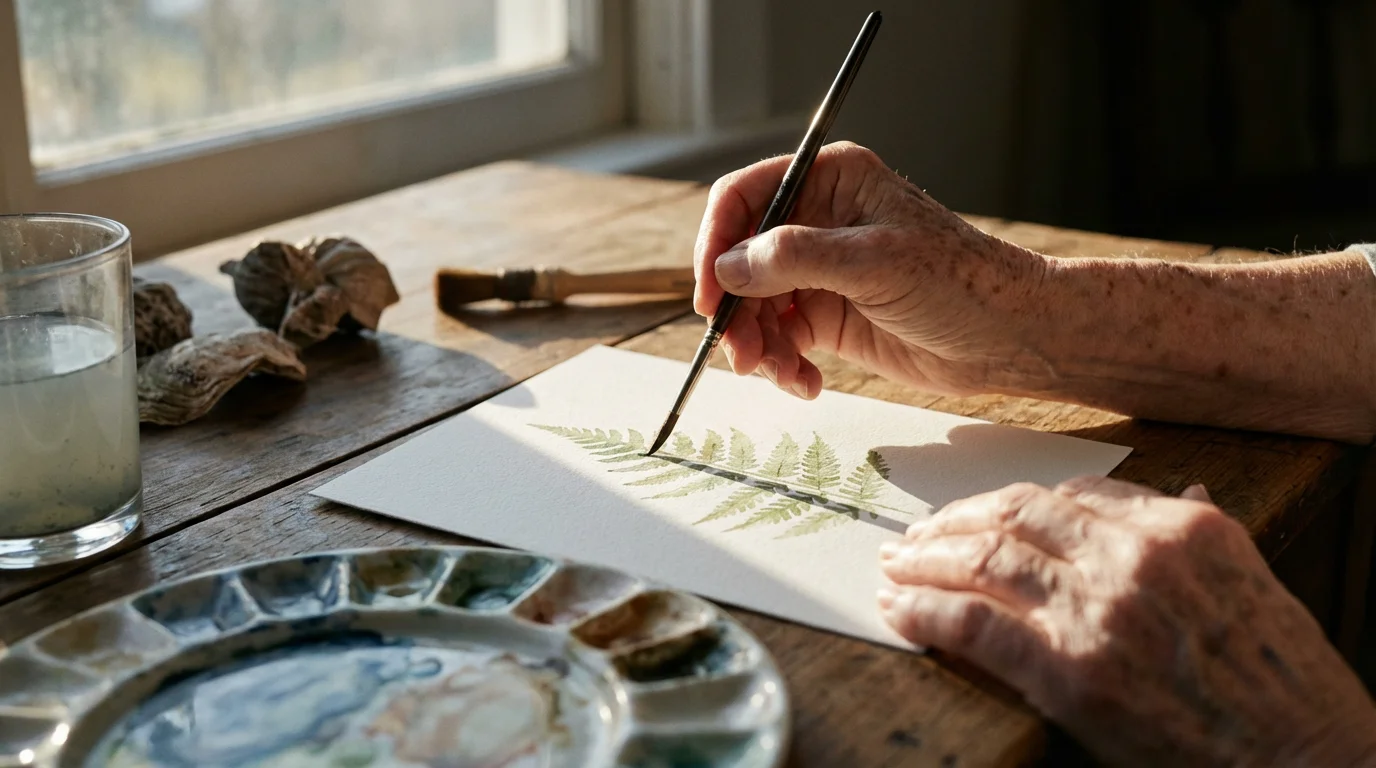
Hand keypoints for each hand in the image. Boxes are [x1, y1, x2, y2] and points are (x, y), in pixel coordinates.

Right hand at [693, 141, 1046, 398]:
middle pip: (741, 258)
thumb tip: (728, 267)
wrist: (1008, 339)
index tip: (710, 291)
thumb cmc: (960, 282)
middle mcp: (819, 221)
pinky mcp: (828, 316)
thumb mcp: (873, 262)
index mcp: (833, 181)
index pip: (746, 197)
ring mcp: (820, 271)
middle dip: (736, 309)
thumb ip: (795, 258)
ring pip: (755, 305)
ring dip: (757, 345)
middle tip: (740, 353)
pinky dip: (782, 364)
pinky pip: (780, 338)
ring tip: (780, 374)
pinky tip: (804, 383)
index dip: (716, 242)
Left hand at [878, 478, 1375, 765]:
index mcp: (1183, 529)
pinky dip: (925, 612)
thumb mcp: (1258, 585)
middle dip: (953, 522)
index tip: (977, 515)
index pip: (1070, 495)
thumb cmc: (1287, 687)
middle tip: (915, 535)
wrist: (1306, 764)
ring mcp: (1100, 611)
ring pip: (984, 560)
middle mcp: (1135, 556)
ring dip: (925, 560)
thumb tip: (1182, 490)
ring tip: (895, 566)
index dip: (1007, 504)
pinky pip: (974, 624)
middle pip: (1014, 515)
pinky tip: (899, 610)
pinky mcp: (1069, 671)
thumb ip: (1205, 534)